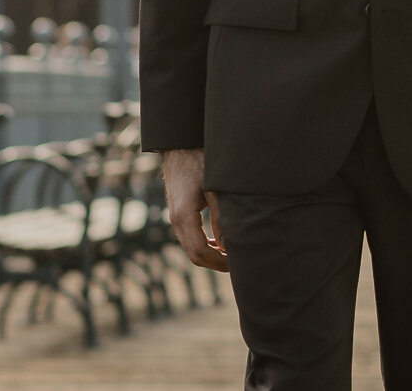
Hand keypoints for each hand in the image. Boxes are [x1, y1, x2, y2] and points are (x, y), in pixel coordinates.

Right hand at [160, 147, 227, 270]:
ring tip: (231, 256)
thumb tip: (229, 245)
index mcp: (184, 217)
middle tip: (236, 265)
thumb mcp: (215, 189)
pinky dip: (204, 245)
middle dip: (215, 263)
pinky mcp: (178, 213)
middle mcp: (176, 221)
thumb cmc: (198, 162)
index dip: (218, 261)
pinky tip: (220, 242)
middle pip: (194, 254)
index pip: (200, 251)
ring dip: (210, 255)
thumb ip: (222, 217)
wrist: (178, 147)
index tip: (236, 264)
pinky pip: (190, 237)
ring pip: (191, 247)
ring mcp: (175, 218)